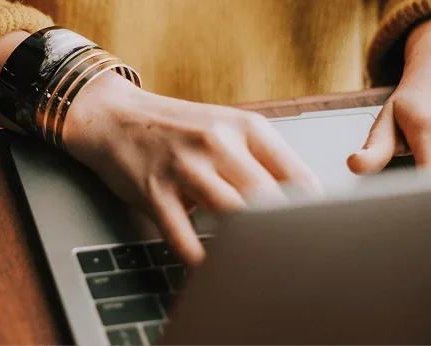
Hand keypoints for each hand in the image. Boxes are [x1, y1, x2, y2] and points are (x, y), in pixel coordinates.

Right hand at [63, 73, 320, 266]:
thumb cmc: (177, 130)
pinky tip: (210, 270)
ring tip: (256, 270)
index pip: (296, 176)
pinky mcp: (154, 190)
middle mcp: (218, 142)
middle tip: (293, 265)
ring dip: (245, 248)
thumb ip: (262, 161)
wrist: (113, 117)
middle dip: (283, 235)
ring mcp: (184, 166)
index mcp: (246, 127)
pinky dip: (199, 260)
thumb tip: (303, 207)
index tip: (317, 238)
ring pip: (232, 216)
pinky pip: (182, 236)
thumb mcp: (225, 130)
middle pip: (268, 199)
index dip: (312, 214)